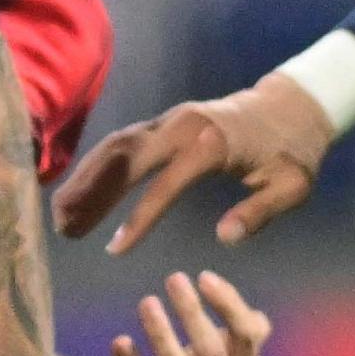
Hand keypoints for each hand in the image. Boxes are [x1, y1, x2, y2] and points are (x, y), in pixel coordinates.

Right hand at [54, 69, 334, 252]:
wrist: (293, 104)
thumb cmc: (294, 150)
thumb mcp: (291, 186)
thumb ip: (259, 212)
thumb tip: (224, 238)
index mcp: (211, 144)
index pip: (165, 185)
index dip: (139, 219)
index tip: (116, 251)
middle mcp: (183, 125)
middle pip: (124, 157)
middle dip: (90, 192)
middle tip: (63, 228)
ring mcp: (170, 119)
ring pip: (116, 146)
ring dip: (85, 178)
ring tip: (60, 216)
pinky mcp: (165, 122)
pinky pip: (124, 143)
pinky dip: (98, 167)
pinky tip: (80, 195)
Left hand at [106, 270, 271, 355]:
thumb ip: (237, 341)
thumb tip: (257, 315)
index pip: (248, 338)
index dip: (229, 305)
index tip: (204, 277)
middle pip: (212, 353)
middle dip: (192, 313)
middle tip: (173, 279)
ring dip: (162, 334)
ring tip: (147, 303)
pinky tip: (120, 342)